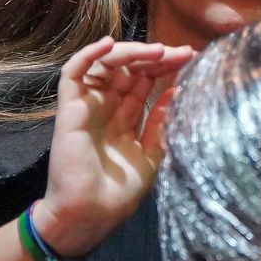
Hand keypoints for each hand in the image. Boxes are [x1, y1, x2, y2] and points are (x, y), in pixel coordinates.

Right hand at [32, 37, 193, 256]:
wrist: (89, 216)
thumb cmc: (118, 194)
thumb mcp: (151, 156)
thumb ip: (161, 124)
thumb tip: (178, 91)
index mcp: (126, 118)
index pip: (145, 81)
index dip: (165, 67)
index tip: (191, 58)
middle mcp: (107, 107)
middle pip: (129, 69)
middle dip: (155, 57)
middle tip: (181, 52)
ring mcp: (88, 105)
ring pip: (105, 64)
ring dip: (130, 52)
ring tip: (157, 51)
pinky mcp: (70, 108)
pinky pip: (73, 73)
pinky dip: (88, 54)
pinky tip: (110, 45)